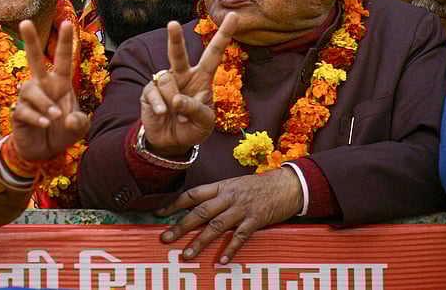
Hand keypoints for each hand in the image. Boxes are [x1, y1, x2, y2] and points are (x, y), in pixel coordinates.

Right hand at [10, 20, 90, 160]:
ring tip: (54, 118)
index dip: (65, 42)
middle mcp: (42, 85)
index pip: (63, 59)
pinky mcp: (18, 111)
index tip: (67, 23)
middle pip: (33, 59)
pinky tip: (44, 125)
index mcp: (60, 83)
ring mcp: (28, 97)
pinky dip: (37, 118)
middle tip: (24, 22)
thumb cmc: (62, 131)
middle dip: (30, 40)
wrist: (44, 151)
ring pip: (32, 91)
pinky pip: (25, 110)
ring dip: (45, 104)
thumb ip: (79, 122)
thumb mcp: (78, 128)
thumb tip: (65, 117)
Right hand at [140, 13, 238, 157]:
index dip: (223, 35)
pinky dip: (160, 106)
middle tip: (172, 24)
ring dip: (173, 101)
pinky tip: (163, 114)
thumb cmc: (193, 128)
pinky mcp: (149, 91)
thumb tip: (176, 98)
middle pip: (178, 54)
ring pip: (167, 80)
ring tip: (176, 114)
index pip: (213, 54)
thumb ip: (196, 109)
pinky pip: (154, 93)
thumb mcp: (205, 122)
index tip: (234, 16)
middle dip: (175, 39)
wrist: (171, 142)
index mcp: (202, 78)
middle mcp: (182, 75)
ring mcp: (164, 82)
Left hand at [156, 169, 303, 263]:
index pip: (191, 194)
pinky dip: (230, 249)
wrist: (287, 184)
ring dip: (200, 242)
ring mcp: (242, 209)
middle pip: (200, 212)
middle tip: (165, 238)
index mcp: (220, 187)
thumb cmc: (258, 186)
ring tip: (187, 255)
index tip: (158, 213)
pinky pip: (240, 237)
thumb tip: (196, 210)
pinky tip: (221, 260)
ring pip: (216, 226)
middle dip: (181, 226)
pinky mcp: (256, 220)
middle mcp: (228, 197)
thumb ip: (216, 197)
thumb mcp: (233, 185)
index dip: (174, 203)